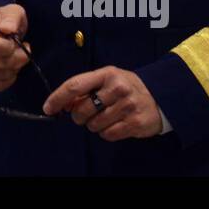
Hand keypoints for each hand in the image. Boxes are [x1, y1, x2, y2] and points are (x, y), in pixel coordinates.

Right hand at [0, 4, 29, 91]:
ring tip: (15, 55)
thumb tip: (7, 29)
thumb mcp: (12, 12)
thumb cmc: (5, 21)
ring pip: (0, 75)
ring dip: (14, 68)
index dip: (9, 47)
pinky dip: (9, 79)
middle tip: (22, 48)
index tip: (18, 40)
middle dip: (18, 58)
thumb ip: (11, 18)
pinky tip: (12, 68)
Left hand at [42, 65, 162, 139]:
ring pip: (93, 125)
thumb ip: (86, 89)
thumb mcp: (107, 80)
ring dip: (94, 125)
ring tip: (105, 117)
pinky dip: (106, 133)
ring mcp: (126, 106)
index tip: (48, 108)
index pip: (75, 85)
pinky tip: (115, 124)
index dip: (58, 98)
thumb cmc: (126, 86)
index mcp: (106, 73)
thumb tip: (63, 104)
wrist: (161, 96)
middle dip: (79, 116)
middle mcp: (116, 88)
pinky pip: (107, 135)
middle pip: (82, 110)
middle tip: (88, 113)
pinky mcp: (134, 123)